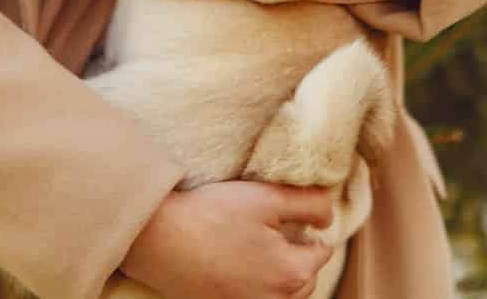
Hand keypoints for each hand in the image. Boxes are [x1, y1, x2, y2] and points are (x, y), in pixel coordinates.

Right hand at [121, 180, 335, 297]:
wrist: (157, 238)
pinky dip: (254, 289)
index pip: (322, 252)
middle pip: (304, 280)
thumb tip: (329, 217)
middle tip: (273, 230)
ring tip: (256, 250)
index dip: (309, 228)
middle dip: (297, 256)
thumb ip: (310, 204)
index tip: (288, 215)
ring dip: (278, 277)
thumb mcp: (267, 197)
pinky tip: (236, 266)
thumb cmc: (212, 214)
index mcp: (291, 274)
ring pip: (282, 296)